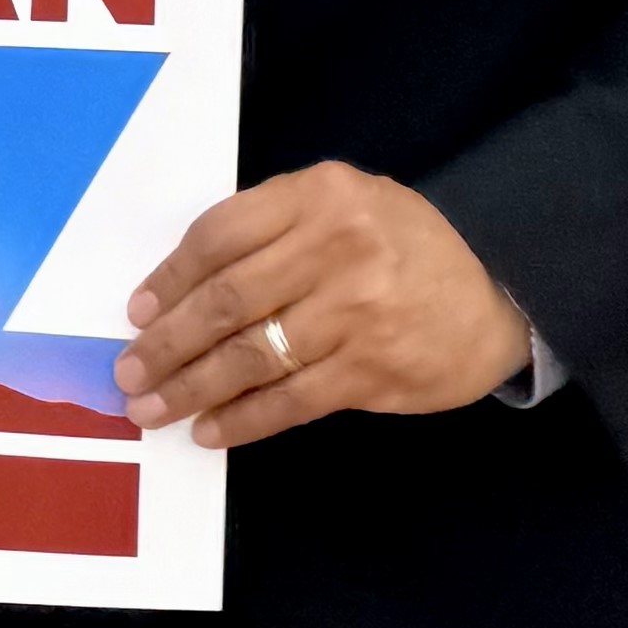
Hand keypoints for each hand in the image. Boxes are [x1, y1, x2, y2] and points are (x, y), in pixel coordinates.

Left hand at [112, 162, 530, 445]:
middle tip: (128, 372)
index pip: (220, 236)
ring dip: (192, 388)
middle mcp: (337, 250)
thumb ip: (271, 227)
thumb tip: (181, 286)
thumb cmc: (400, 243)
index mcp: (319, 197)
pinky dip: (243, 419)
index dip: (170, 278)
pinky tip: (209, 430)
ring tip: (151, 409)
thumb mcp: (341, 203)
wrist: (498, 286)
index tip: (137, 312)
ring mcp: (357, 314)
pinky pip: (291, 400)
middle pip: (228, 300)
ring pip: (252, 356)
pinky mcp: (374, 370)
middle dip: (168, 343)